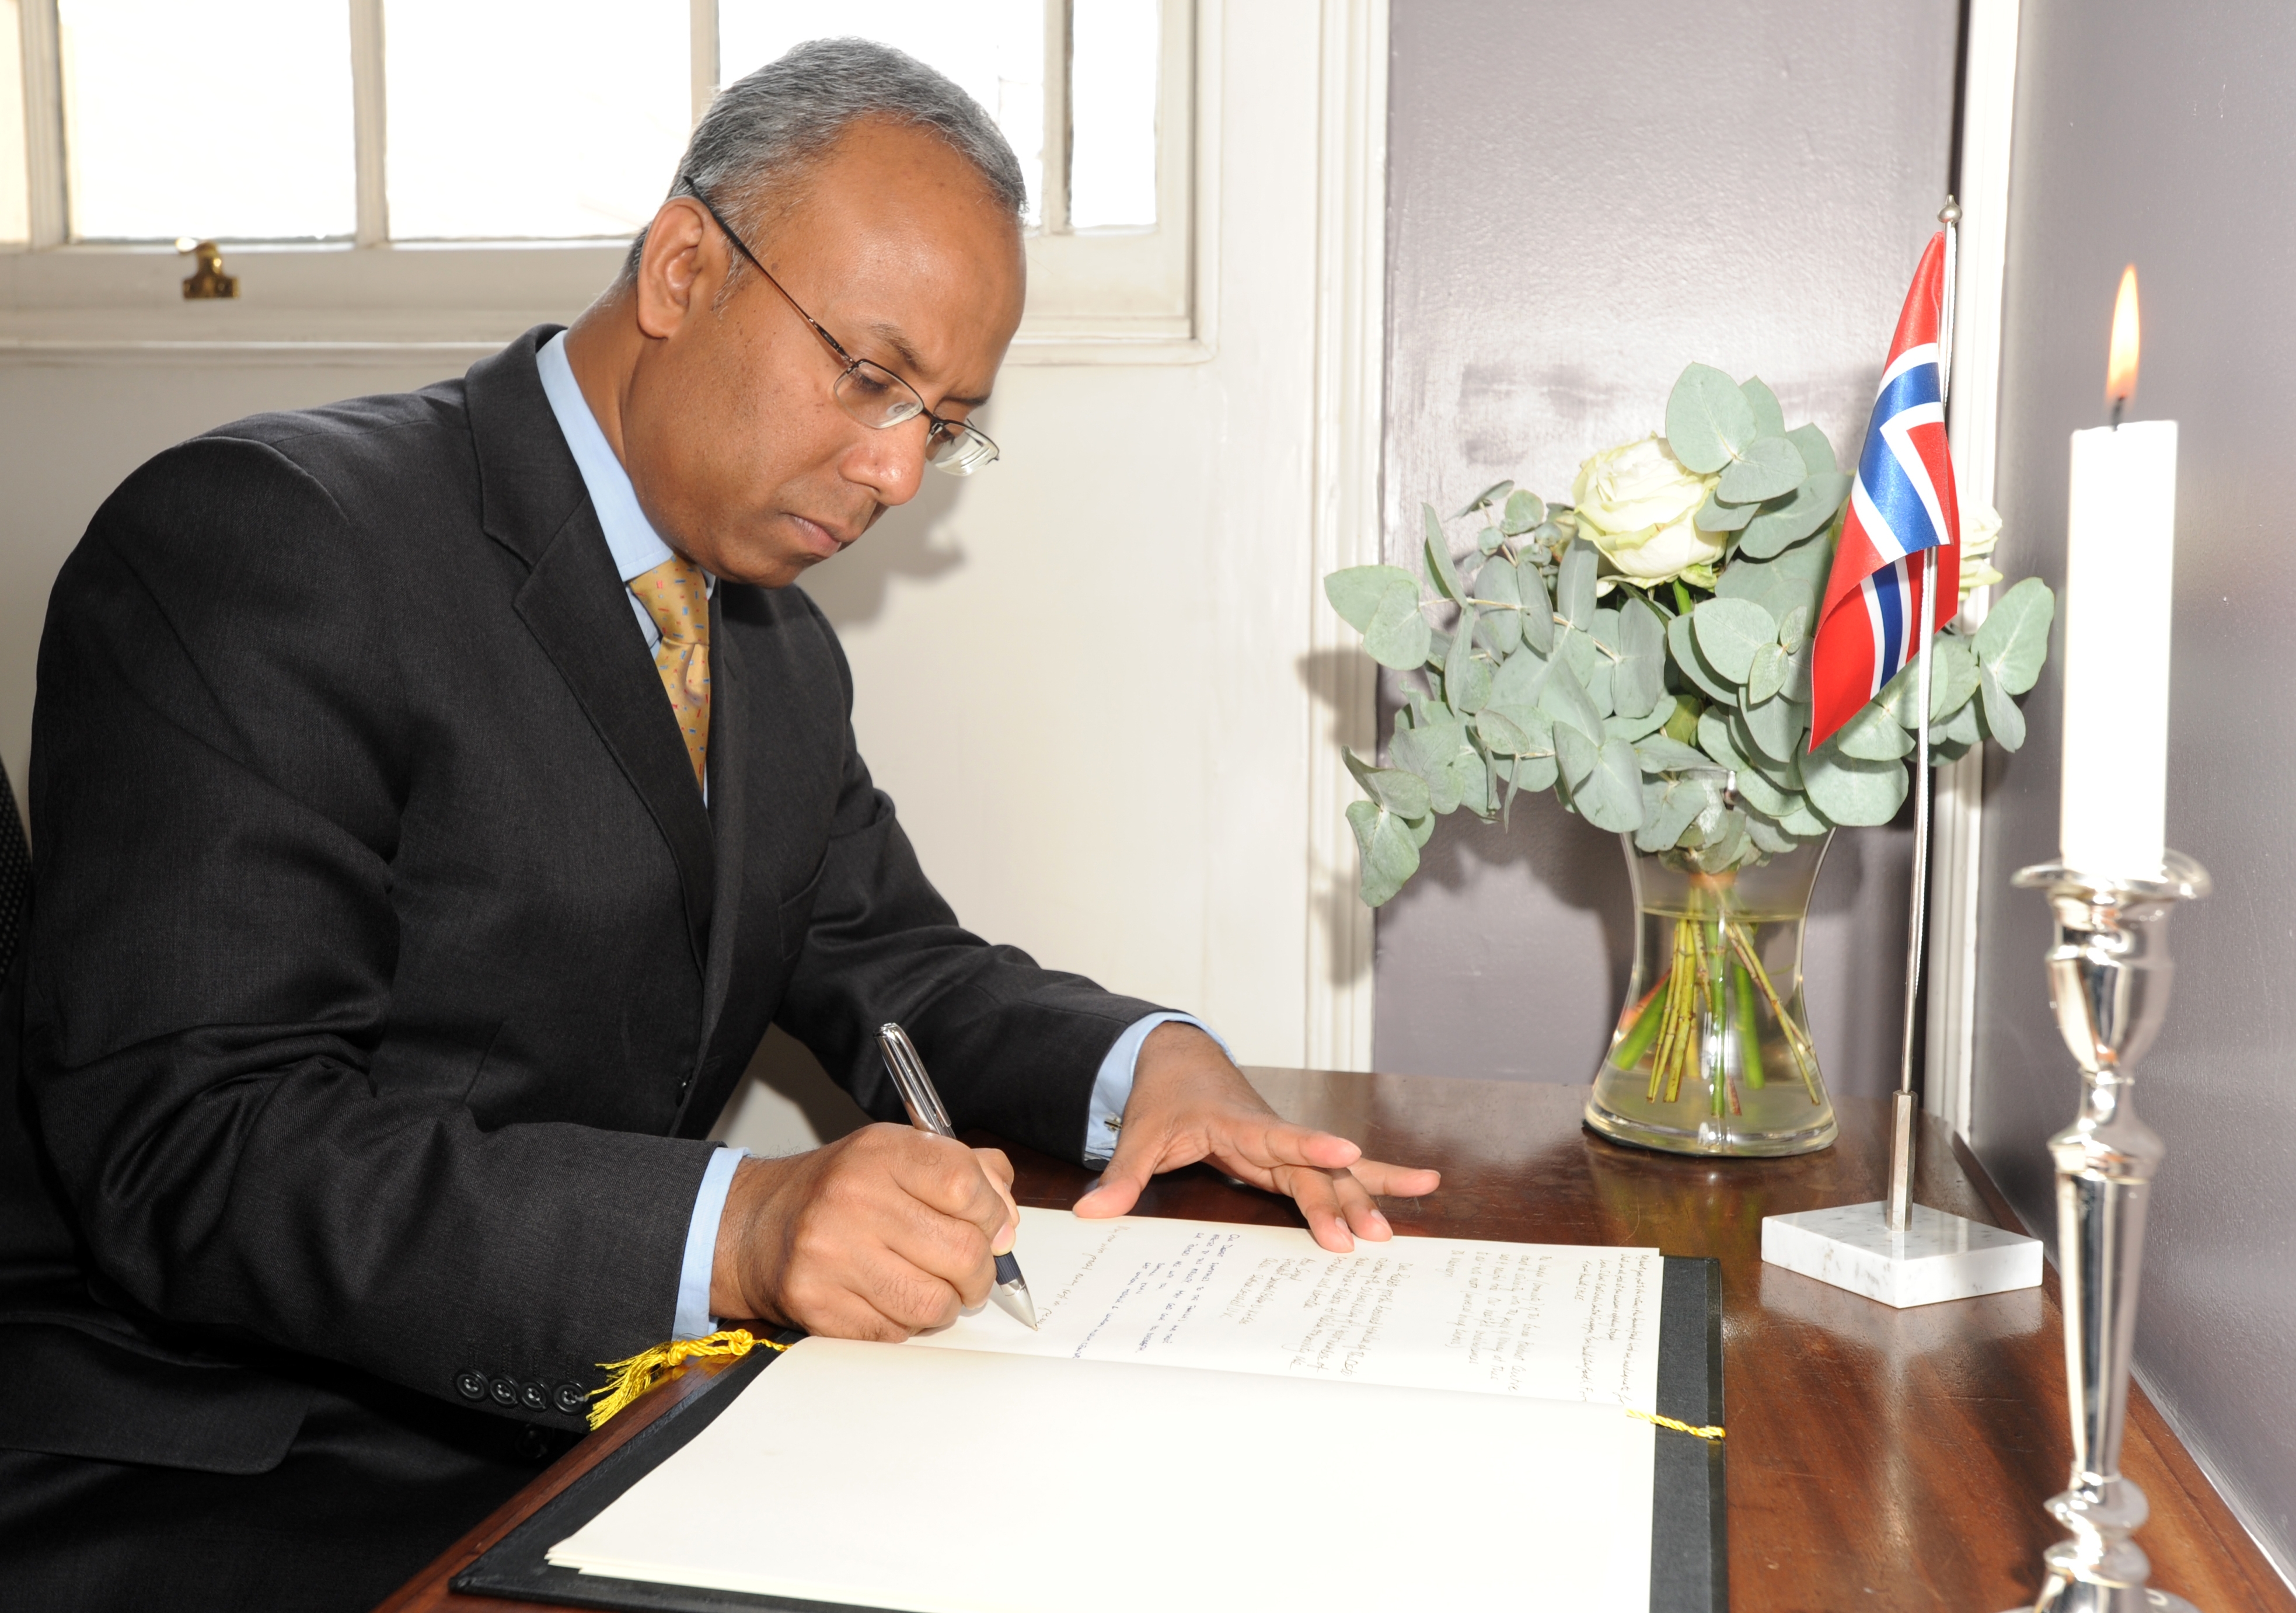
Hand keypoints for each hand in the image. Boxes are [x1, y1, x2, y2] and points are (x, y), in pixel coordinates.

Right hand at [709, 1124, 1019, 1339]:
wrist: (755, 1226)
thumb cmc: (839, 1191)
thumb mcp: (898, 1154)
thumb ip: (967, 1171)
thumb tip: (1007, 1220)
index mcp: (880, 1153)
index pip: (966, 1185)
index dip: (994, 1214)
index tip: (993, 1228)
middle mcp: (854, 1200)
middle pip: (963, 1251)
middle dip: (979, 1272)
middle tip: (970, 1272)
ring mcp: (833, 1257)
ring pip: (936, 1303)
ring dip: (947, 1304)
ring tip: (931, 1288)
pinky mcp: (820, 1307)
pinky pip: (898, 1333)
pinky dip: (907, 1325)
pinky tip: (890, 1301)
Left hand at [1074, 1024, 1440, 1250]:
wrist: (1180, 1060)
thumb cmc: (1165, 1095)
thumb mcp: (1140, 1134)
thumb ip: (1122, 1174)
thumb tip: (1091, 1213)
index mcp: (1239, 1123)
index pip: (1280, 1135)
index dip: (1312, 1144)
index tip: (1345, 1152)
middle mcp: (1272, 1134)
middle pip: (1315, 1168)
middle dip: (1342, 1198)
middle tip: (1369, 1234)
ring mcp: (1286, 1146)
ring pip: (1335, 1170)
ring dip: (1369, 1193)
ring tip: (1406, 1214)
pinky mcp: (1291, 1157)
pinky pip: (1337, 1171)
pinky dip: (1376, 1178)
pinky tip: (1419, 1184)